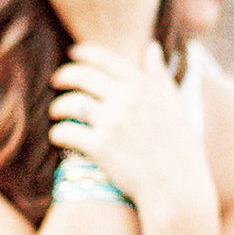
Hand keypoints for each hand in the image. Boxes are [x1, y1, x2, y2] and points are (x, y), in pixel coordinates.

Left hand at [48, 42, 217, 227]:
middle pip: (82, 77)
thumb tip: (150, 47)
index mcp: (145, 86)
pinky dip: (57, 133)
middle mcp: (127, 100)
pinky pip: (65, 132)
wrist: (177, 187)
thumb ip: (158, 74)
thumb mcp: (174, 104)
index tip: (73, 53)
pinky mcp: (100, 148)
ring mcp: (112, 123)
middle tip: (56, 81)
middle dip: (64, 76)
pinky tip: (58, 136)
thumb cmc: (178, 147)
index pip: (106, 60)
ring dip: (58, 106)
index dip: (84, 53)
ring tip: (56, 111)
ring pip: (70, 104)